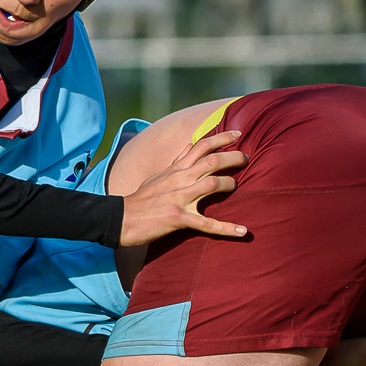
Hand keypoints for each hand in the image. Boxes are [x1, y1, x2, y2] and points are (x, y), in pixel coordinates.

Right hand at [118, 130, 248, 246]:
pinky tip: (243, 232)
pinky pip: (207, 223)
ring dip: (230, 183)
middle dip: (233, 157)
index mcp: (175, 170)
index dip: (222, 138)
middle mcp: (179, 180)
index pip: (201, 146)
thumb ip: (177, 161)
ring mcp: (179, 198)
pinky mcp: (178, 218)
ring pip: (212, 184)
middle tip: (245, 158)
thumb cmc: (140, 199)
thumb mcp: (158, 175)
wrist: (120, 218)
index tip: (239, 133)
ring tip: (238, 186)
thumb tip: (190, 145)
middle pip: (212, 161)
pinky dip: (226, 228)